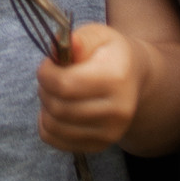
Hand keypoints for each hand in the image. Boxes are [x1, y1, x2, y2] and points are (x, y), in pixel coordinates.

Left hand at [37, 23, 143, 155]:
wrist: (135, 79)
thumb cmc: (110, 54)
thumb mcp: (99, 35)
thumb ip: (80, 39)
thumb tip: (65, 44)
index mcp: (116, 79)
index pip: (65, 85)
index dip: (46, 74)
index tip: (48, 64)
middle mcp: (117, 111)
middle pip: (58, 108)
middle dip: (44, 89)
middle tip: (51, 78)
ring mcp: (110, 133)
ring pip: (54, 127)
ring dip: (44, 107)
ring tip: (56, 93)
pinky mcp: (99, 145)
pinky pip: (56, 141)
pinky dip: (48, 125)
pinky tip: (58, 110)